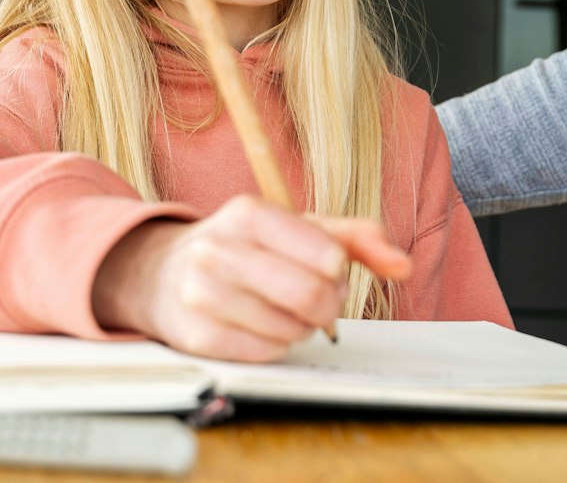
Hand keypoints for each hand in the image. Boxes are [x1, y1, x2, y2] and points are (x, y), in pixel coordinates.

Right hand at [91, 196, 411, 360]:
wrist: (163, 273)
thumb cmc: (245, 248)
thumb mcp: (297, 228)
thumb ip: (357, 238)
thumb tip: (404, 264)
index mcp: (249, 213)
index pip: (329, 256)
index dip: (339, 272)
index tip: (327, 270)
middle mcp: (219, 250)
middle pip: (313, 296)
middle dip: (327, 306)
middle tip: (317, 302)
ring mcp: (202, 294)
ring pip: (291, 329)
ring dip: (300, 327)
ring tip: (282, 309)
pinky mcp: (197, 337)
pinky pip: (266, 353)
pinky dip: (276, 345)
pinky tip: (259, 326)